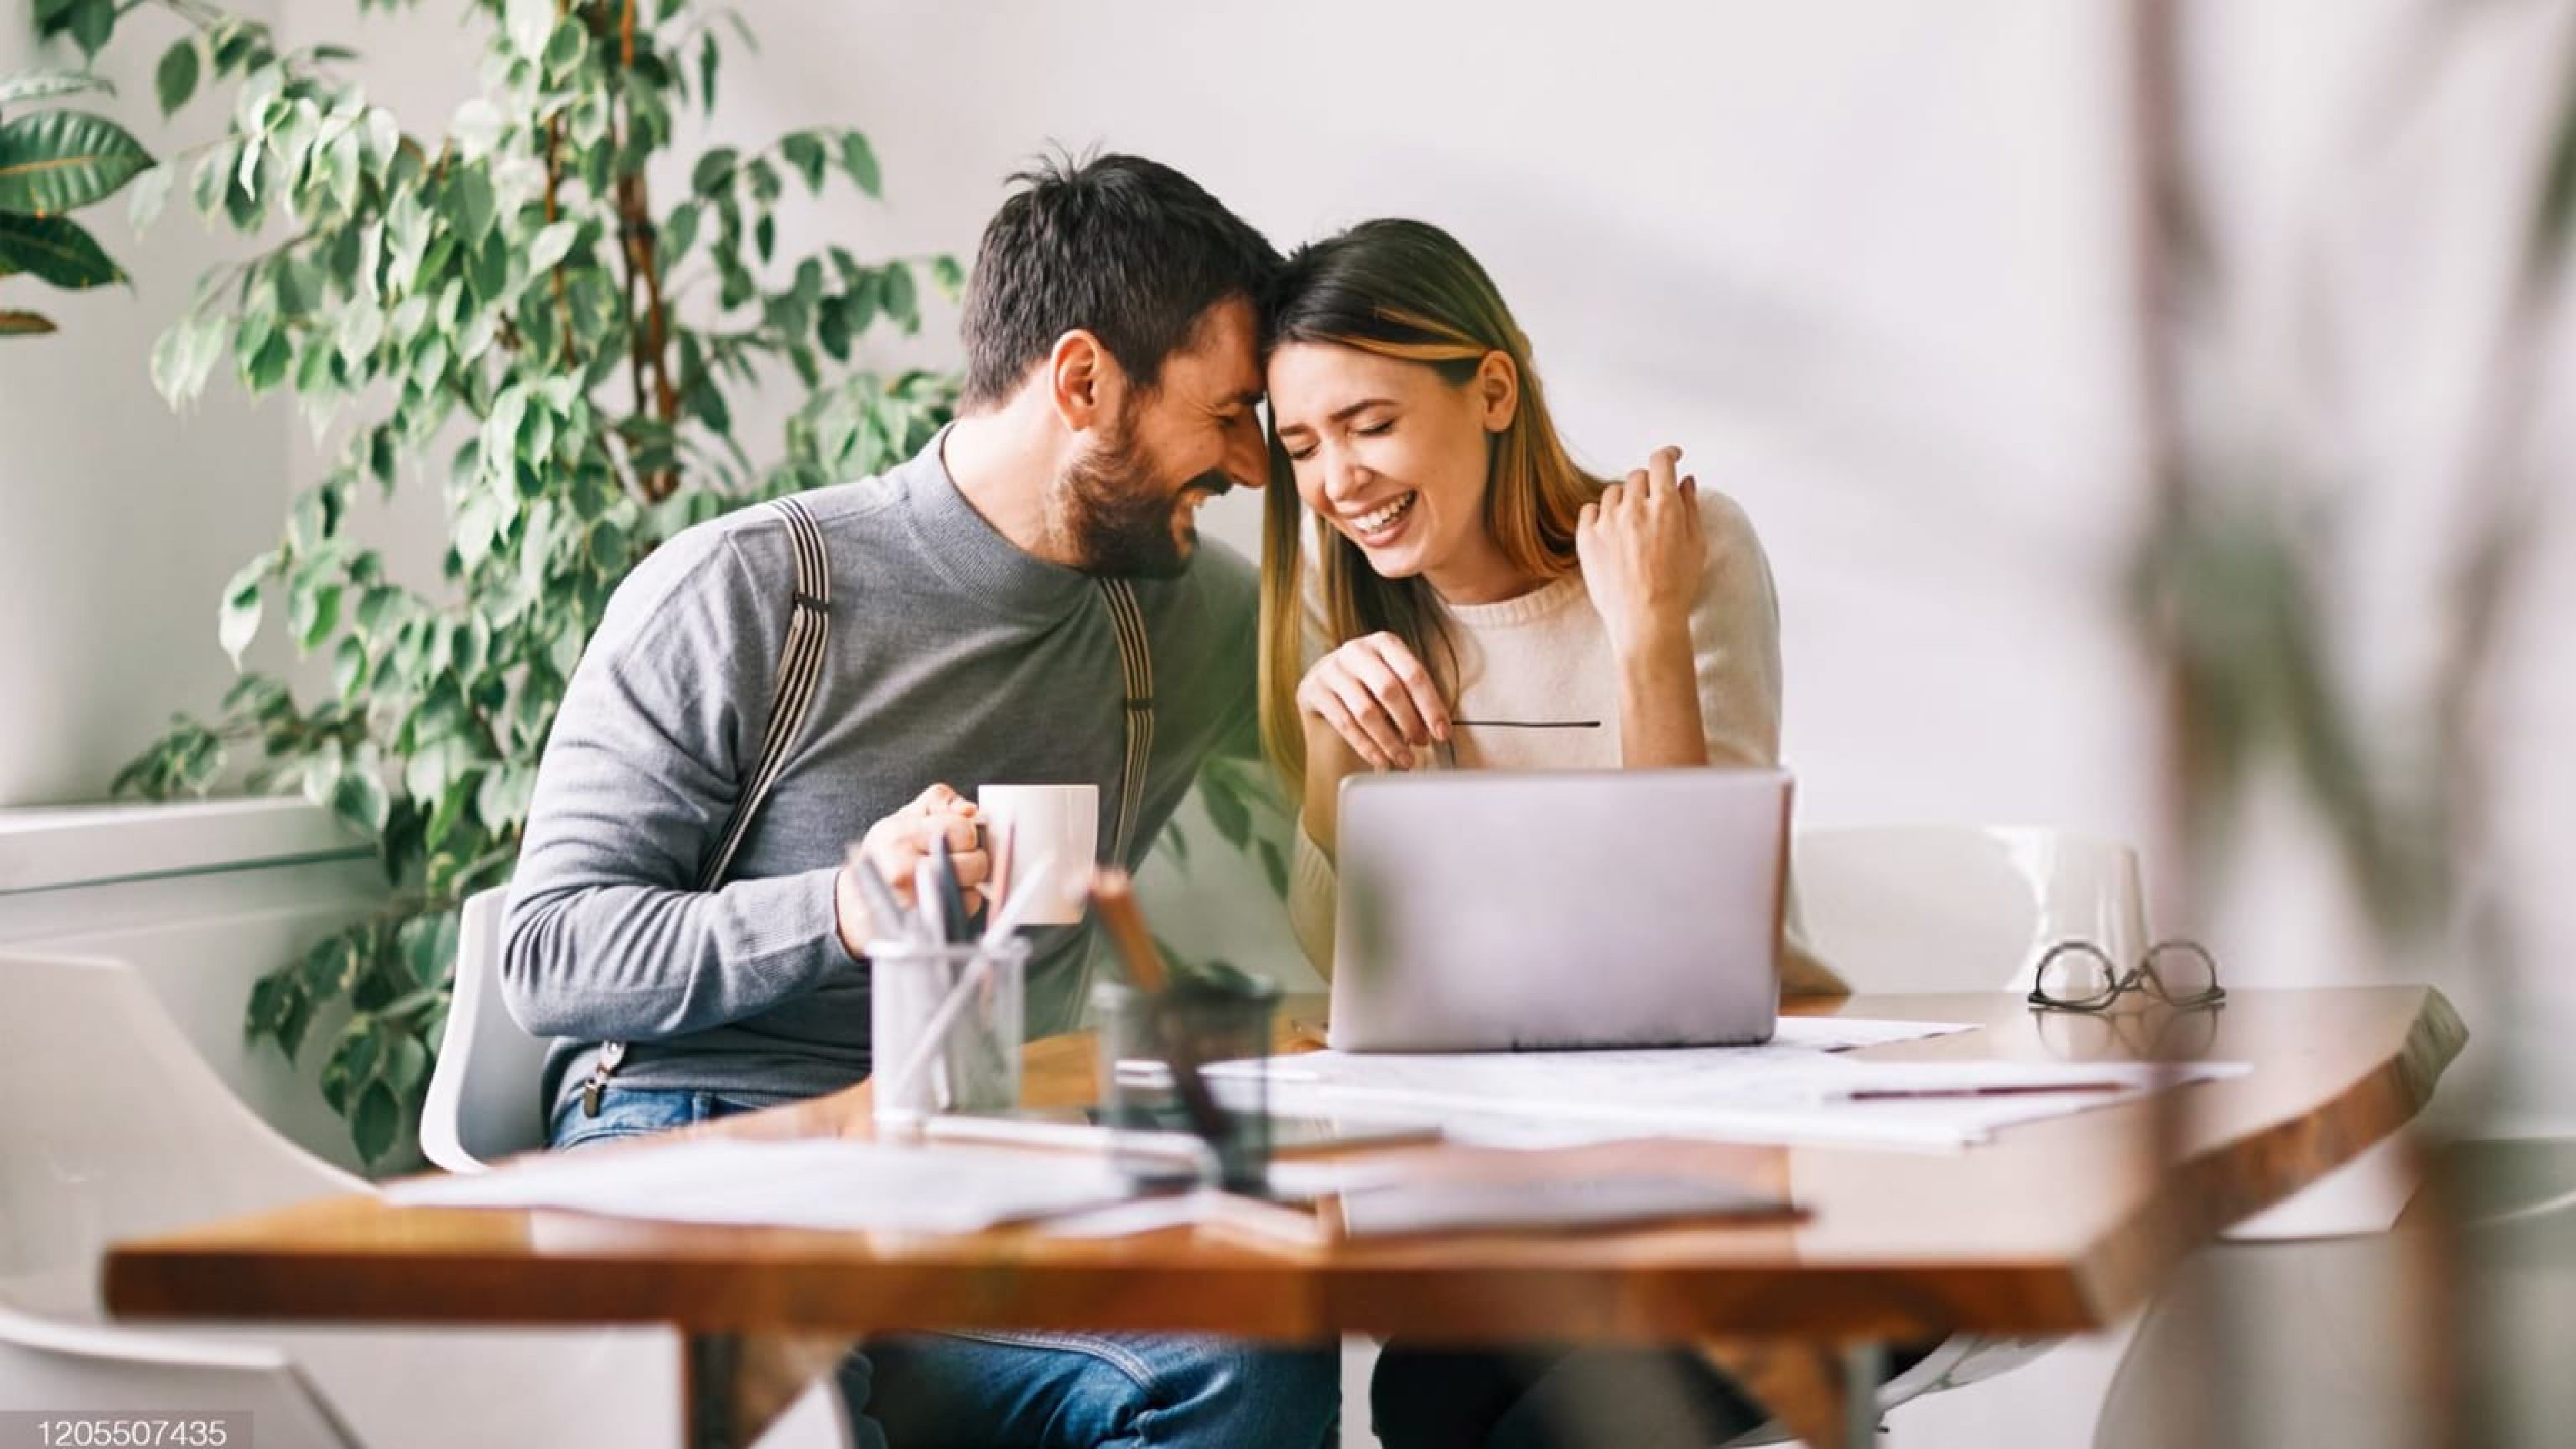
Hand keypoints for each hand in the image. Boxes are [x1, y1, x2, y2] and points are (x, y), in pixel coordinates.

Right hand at [833, 783, 987, 955]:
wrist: (854, 902)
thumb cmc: (885, 855)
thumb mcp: (904, 817)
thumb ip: (939, 801)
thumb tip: (970, 810)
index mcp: (901, 837)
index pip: (964, 831)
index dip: (965, 833)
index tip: (953, 837)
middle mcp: (905, 870)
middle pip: (977, 862)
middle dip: (972, 858)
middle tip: (953, 858)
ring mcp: (915, 902)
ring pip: (975, 888)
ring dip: (969, 882)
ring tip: (945, 876)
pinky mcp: (924, 924)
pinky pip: (966, 908)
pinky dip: (962, 901)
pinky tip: (943, 894)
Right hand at [1295, 630, 1449, 770]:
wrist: (1326, 693)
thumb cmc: (1371, 691)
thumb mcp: (1395, 684)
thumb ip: (1414, 699)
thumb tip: (1439, 731)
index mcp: (1384, 643)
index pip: (1413, 674)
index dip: (1431, 707)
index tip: (1443, 733)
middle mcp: (1357, 649)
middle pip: (1389, 690)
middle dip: (1410, 723)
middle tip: (1423, 744)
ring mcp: (1332, 668)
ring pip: (1366, 711)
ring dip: (1390, 741)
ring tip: (1405, 760)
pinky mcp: (1313, 690)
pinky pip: (1345, 724)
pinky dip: (1367, 746)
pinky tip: (1381, 760)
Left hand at [1577, 445, 1706, 658]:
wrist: (1646, 620)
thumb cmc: (1677, 587)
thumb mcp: (1696, 545)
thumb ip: (1691, 507)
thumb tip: (1686, 480)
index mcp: (1665, 506)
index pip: (1661, 462)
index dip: (1668, 454)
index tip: (1672, 457)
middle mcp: (1634, 508)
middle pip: (1637, 477)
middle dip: (1647, 486)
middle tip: (1652, 505)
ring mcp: (1607, 522)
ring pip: (1613, 492)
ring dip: (1624, 500)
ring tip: (1631, 525)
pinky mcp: (1587, 538)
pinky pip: (1589, 510)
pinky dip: (1599, 514)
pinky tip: (1610, 530)